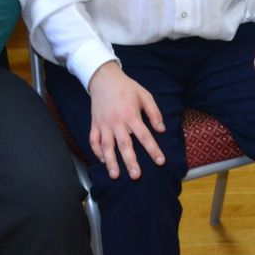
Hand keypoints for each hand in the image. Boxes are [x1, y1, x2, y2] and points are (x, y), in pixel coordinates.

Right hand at [87, 62, 166, 179]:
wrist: (104, 78)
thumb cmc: (127, 87)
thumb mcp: (145, 95)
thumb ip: (154, 113)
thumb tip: (161, 129)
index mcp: (131, 115)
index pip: (144, 135)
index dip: (153, 149)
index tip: (160, 161)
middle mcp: (117, 122)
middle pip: (124, 144)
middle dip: (130, 161)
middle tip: (136, 175)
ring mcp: (104, 124)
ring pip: (106, 146)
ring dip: (110, 161)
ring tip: (115, 175)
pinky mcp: (94, 124)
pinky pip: (93, 140)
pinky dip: (96, 151)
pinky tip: (103, 160)